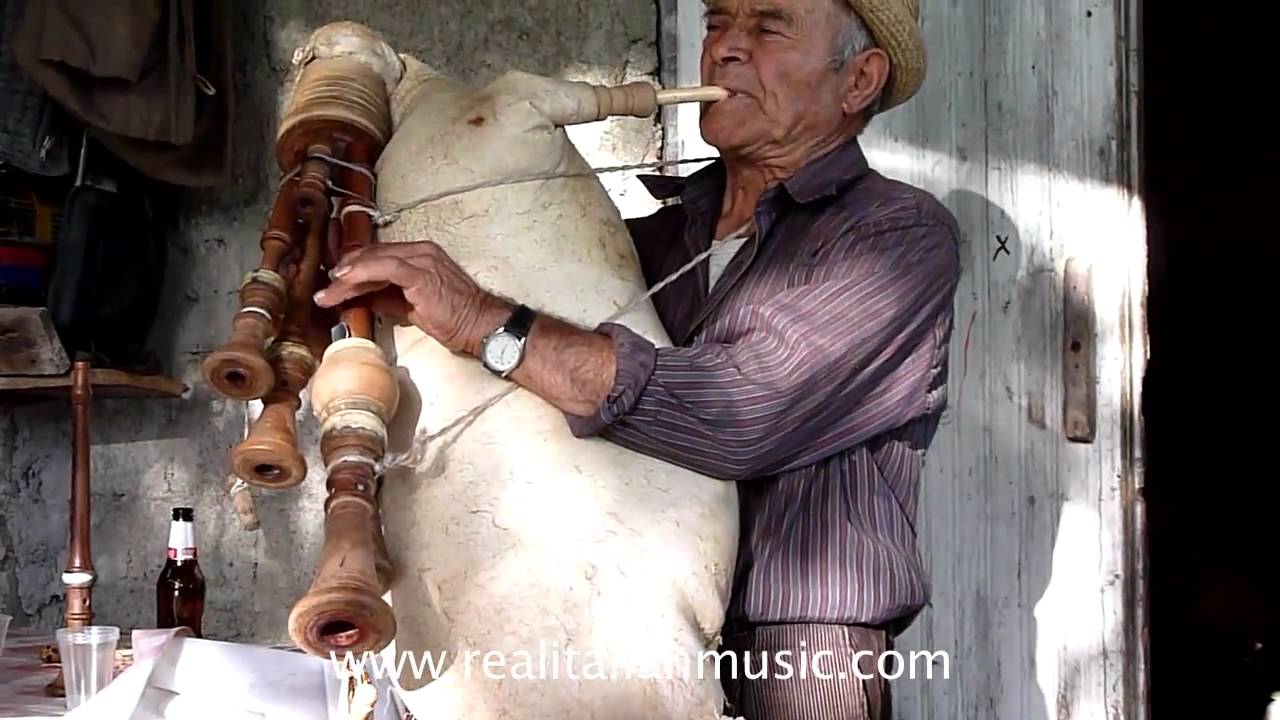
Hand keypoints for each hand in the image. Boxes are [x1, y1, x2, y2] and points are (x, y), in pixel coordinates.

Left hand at [312, 241, 509, 354]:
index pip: (379, 256)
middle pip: (372, 255)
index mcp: (421, 256)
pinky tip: (344, 281)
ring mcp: (422, 259)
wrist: (480, 325)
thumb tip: (365, 298)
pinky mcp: (421, 272)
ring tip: (327, 293)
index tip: (335, 284)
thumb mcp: (414, 305)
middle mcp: (421, 251)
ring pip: (374, 260)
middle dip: (345, 273)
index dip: (355, 269)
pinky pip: (385, 266)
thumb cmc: (454, 318)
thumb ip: (390, 297)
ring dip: (347, 277)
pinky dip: (362, 272)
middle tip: (325, 290)